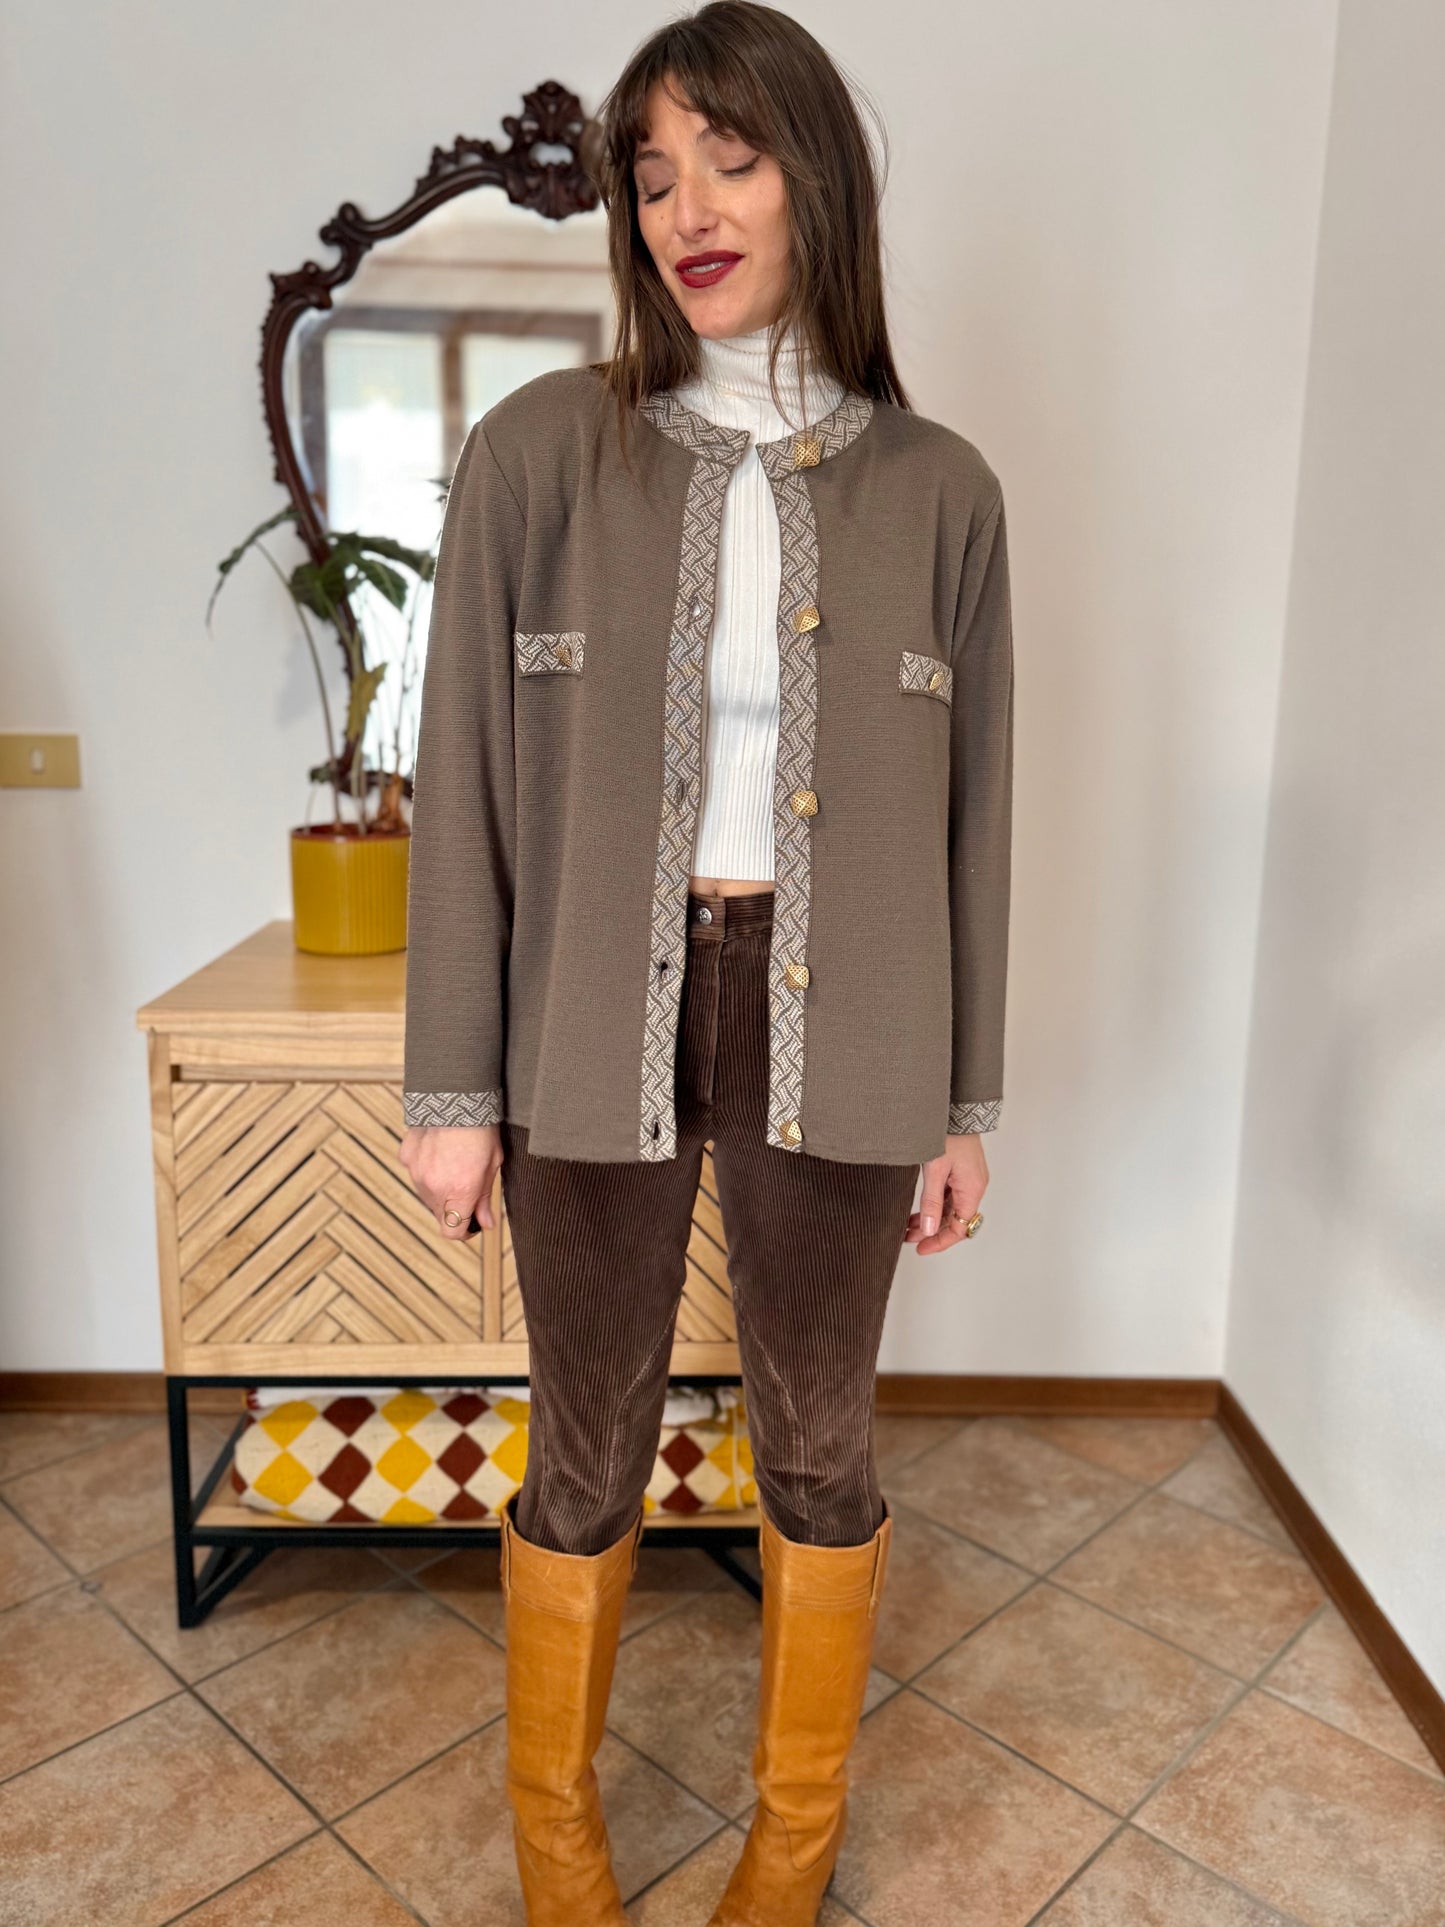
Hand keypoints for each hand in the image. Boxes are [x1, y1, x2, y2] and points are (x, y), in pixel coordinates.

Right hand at [399, 1123, 502, 1239]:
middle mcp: (434, 1186)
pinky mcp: (406, 1157)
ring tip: (454, 1164)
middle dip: (454, 1208)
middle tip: (468, 1186)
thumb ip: (485, 1198)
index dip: (464, 1231)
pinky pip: (416, 1173)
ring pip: (427, 1195)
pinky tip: (438, 1152)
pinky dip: (425, 1169)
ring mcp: (416, 1172)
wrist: (456, 1095)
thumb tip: (486, 1223)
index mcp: (460, 1191)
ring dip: (439, 1189)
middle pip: (440, 1214)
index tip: (472, 1223)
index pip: (452, 1232)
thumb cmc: (481, 1128)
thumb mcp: (493, 1165)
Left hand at [903, 1133, 987, 1255]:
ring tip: (908, 1225)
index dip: (940, 1241)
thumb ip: (931, 1202)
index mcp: (972, 1189)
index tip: (922, 1248)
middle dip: (931, 1231)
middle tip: (908, 1237)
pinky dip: (934, 1205)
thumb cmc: (948, 1134)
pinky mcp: (961, 1171)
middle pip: (955, 1220)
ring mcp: (968, 1179)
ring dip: (931, 1219)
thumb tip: (929, 1230)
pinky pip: (949, 1196)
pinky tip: (918, 1209)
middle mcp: (973, 1186)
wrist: (955, 1108)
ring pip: (950, 1209)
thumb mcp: (935, 1171)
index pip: (960, 1228)